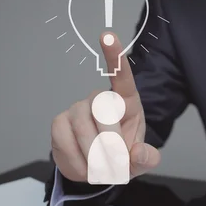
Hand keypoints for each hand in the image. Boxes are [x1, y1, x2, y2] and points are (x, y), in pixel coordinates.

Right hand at [51, 32, 160, 182]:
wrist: (99, 167)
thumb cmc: (123, 154)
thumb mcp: (142, 159)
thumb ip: (146, 157)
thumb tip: (137, 153)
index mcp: (126, 102)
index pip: (121, 75)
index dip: (114, 56)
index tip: (107, 36)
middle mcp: (100, 99)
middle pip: (103, 113)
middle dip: (112, 145)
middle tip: (117, 166)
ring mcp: (77, 109)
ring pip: (83, 130)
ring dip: (95, 158)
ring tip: (103, 170)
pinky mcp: (59, 122)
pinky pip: (65, 142)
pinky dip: (77, 163)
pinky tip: (85, 167)